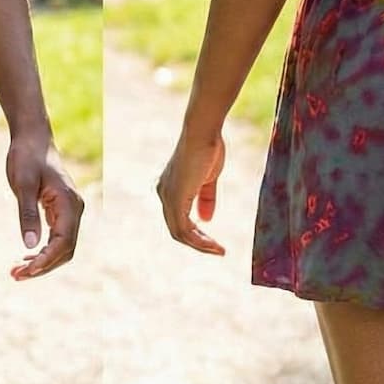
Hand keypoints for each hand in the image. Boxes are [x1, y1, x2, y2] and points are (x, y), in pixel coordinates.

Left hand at [5, 130, 83, 279]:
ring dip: (43, 261)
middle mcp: (74, 209)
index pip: (63, 243)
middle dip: (43, 266)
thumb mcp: (22, 185)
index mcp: (69, 203)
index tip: (24, 271)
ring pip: (62, 246)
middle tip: (15, 275)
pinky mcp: (60, 209)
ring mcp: (69, 210)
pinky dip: (44, 250)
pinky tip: (26, 257)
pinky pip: (57, 237)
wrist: (32, 137)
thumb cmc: (26, 156)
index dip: (45, 261)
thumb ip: (27, 214)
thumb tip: (29, 245)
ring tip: (17, 271)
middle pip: (65, 250)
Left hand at [156, 127, 226, 254]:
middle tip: (217, 250)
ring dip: (200, 245)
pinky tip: (213, 244)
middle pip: (176, 230)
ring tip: (218, 250)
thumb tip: (206, 219)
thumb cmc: (207, 147)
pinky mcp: (175, 199)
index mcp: (170, 187)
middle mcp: (164, 193)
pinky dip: (199, 240)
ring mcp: (167, 197)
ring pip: (179, 233)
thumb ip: (205, 198)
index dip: (195, 233)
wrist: (203, 132)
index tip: (213, 241)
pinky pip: (184, 229)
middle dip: (198, 243)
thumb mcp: (208, 178)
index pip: (178, 218)